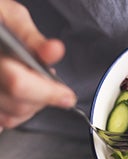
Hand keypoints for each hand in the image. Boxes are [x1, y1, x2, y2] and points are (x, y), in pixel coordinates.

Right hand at [0, 0, 76, 130]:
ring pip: (10, 117)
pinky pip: (2, 120)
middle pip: (18, 105)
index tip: (68, 96)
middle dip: (44, 98)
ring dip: (32, 107)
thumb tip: (54, 51)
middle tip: (52, 85)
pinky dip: (16, 113)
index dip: (49, 93)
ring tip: (36, 87)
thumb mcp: (12, 16)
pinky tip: (21, 99)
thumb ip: (33, 38)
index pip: (20, 84)